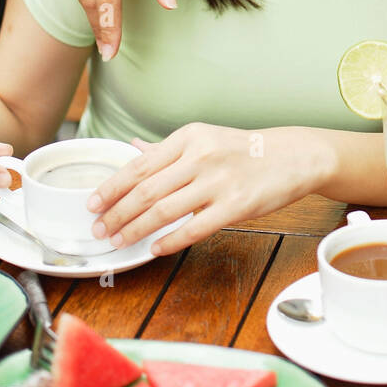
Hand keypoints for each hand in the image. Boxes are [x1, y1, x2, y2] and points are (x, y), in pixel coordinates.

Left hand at [86, 124, 331, 254]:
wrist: (293, 156)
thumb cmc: (246, 150)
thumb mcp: (205, 139)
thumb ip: (167, 150)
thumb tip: (132, 149)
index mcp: (190, 137)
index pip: (140, 165)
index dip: (112, 187)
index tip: (92, 203)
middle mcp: (201, 156)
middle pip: (147, 190)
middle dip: (117, 213)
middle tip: (99, 230)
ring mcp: (219, 181)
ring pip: (164, 210)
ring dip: (136, 229)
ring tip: (119, 242)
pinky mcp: (236, 206)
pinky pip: (194, 228)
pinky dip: (170, 241)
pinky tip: (155, 249)